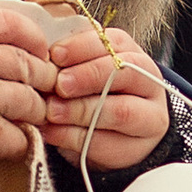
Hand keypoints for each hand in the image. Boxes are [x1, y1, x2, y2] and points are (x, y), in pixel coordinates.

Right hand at [0, 3, 56, 168]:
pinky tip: (11, 140)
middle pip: (27, 64)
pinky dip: (22, 140)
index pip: (7, 23)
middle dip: (41, 77)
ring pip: (31, 101)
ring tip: (28, 115)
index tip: (39, 48)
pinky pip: (22, 137)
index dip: (31, 36)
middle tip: (42, 87)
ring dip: (34, 110)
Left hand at [42, 21, 170, 175]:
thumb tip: (41, 58)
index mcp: (133, 55)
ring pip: (120, 111)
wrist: (115, 136)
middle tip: (59, 85)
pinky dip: (75, 138)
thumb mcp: (82, 72)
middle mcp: (149, 83)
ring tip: (51, 112)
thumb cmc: (91, 95)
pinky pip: (107, 143)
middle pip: (125, 73)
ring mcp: (150, 117)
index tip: (56, 54)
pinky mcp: (138, 148)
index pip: (114, 43)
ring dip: (80, 111)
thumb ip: (68, 63)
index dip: (84, 47)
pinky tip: (53, 133)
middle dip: (88, 77)